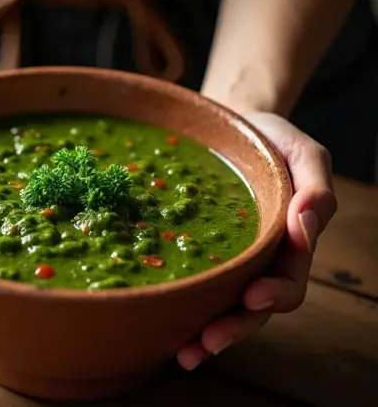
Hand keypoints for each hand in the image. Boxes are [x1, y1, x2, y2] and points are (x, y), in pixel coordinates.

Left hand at [176, 112, 337, 369]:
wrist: (228, 127)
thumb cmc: (268, 141)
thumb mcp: (301, 152)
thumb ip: (315, 184)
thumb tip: (307, 218)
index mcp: (290, 241)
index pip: (289, 278)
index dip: (275, 292)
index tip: (255, 295)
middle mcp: (260, 262)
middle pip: (256, 307)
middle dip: (236, 327)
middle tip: (210, 340)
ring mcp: (229, 264)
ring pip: (225, 309)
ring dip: (210, 334)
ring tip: (186, 352)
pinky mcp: (198, 259)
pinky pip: (194, 291)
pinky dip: (183, 315)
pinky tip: (164, 334)